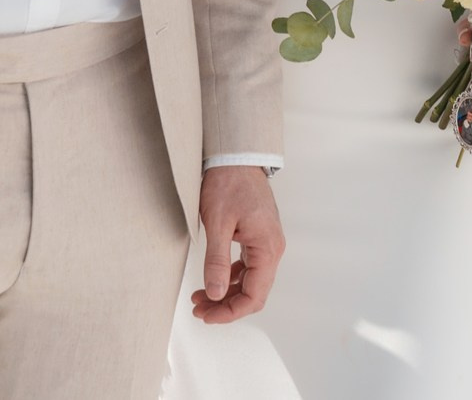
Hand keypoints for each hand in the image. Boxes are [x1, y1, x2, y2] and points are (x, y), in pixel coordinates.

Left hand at [191, 164, 285, 324]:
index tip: (206, 316)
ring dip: (226, 293)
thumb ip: (216, 261)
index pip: (254, 296)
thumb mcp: (217, 223)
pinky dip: (230, 277)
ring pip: (250, 281)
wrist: (235, 156)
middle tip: (198, 309)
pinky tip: (212, 280)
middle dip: (226, 305)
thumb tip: (215, 293)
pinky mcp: (258, 237)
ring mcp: (266, 243)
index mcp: (267, 248)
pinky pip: (247, 267)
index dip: (230, 311)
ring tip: (200, 298)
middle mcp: (272, 249)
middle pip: (253, 292)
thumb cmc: (228, 183)